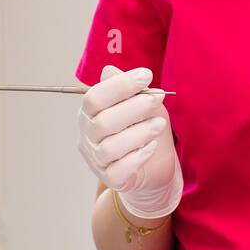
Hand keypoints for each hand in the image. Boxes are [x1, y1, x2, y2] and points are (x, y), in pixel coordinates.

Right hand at [78, 65, 182, 218]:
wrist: (155, 167)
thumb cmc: (145, 129)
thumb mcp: (141, 105)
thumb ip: (127, 90)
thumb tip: (109, 71)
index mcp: (91, 113)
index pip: (95, 98)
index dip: (120, 85)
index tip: (147, 75)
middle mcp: (89, 136)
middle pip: (102, 121)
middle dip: (134, 107)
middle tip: (158, 99)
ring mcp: (97, 159)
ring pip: (110, 147)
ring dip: (139, 132)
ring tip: (160, 124)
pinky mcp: (111, 179)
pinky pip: (119, 170)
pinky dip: (138, 157)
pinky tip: (152, 147)